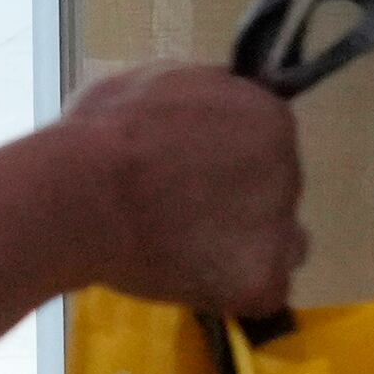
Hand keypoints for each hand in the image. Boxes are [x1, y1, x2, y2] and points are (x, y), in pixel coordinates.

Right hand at [61, 61, 308, 315]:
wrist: (84, 193)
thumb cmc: (103, 133)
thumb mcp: (159, 80)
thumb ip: (203, 95)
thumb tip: (219, 94)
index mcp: (269, 117)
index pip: (268, 149)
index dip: (228, 167)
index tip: (191, 178)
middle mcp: (289, 169)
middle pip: (275, 196)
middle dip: (237, 207)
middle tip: (181, 218)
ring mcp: (279, 227)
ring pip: (284, 247)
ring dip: (249, 252)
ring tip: (191, 257)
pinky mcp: (261, 279)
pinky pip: (260, 294)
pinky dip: (230, 293)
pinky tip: (189, 283)